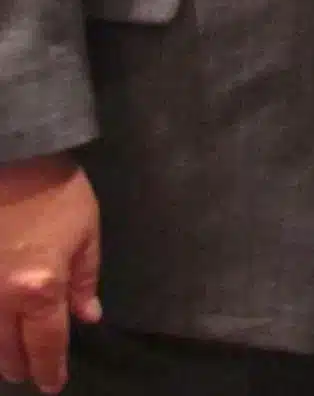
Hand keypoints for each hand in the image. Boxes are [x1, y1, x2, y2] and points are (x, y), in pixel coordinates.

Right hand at [0, 155, 100, 393]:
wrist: (13, 156)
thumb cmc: (56, 190)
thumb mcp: (86, 231)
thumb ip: (86, 279)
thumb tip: (88, 317)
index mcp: (40, 288)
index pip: (46, 345)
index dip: (50, 370)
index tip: (53, 384)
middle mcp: (3, 299)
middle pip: (9, 352)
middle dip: (23, 366)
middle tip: (32, 372)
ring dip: (0, 353)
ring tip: (11, 359)